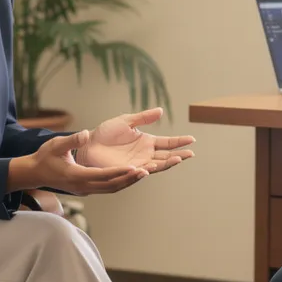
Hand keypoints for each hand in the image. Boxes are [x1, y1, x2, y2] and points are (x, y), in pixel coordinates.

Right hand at [8, 131, 146, 194]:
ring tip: (145, 172)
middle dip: (129, 178)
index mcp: (76, 176)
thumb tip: (86, 133)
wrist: (34, 173)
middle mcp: (83, 186)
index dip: (119, 172)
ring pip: (111, 188)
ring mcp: (85, 190)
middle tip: (147, 171)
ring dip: (128, 182)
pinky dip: (120, 182)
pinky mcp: (86, 189)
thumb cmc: (44, 157)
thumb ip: (72, 140)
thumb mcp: (55, 145)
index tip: (134, 167)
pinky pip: (107, 187)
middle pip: (111, 185)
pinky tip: (131, 175)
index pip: (102, 175)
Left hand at [79, 108, 195, 173]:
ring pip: (157, 165)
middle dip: (179, 155)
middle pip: (167, 156)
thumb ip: (143, 118)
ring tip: (178, 159)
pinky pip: (141, 171)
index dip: (179, 141)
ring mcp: (138, 163)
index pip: (168, 142)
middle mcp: (146, 154)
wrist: (89, 145)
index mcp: (147, 141)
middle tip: (190, 153)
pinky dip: (148, 170)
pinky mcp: (128, 170)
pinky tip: (154, 167)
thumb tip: (161, 110)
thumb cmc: (105, 133)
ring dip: (168, 163)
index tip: (192, 139)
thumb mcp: (126, 121)